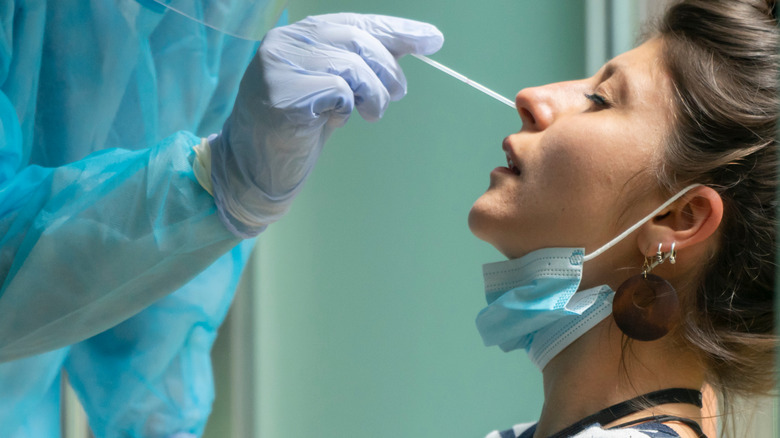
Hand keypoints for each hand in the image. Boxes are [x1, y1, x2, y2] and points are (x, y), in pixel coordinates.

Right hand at [206, 13, 443, 236]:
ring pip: (352, 65)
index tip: (432, 40)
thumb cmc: (298, 129)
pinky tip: (336, 120)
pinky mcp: (282, 94)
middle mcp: (285, 41)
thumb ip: (362, 64)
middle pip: (358, 39)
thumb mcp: (334, 89)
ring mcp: (280, 66)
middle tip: (398, 94)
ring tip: (371, 114)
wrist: (255, 169)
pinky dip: (348, 108)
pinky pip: (338, 91)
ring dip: (374, 94)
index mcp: (298, 34)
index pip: (355, 22)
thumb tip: (416, 42)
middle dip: (389, 69)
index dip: (396, 30)